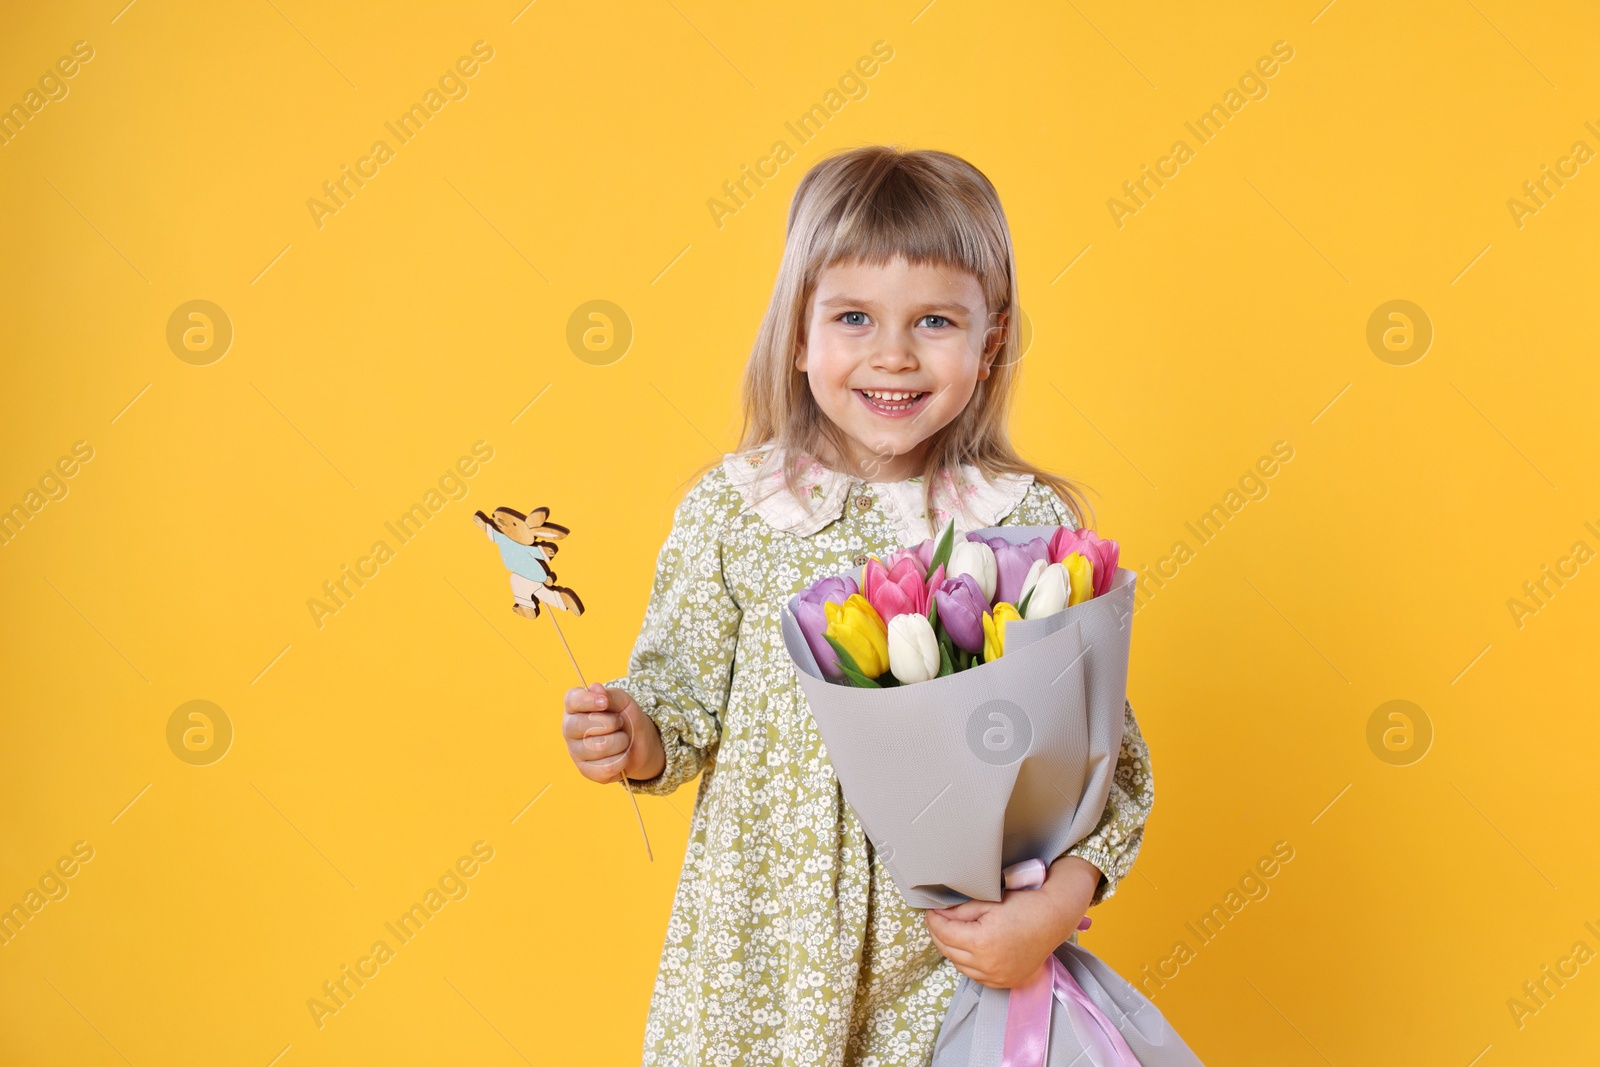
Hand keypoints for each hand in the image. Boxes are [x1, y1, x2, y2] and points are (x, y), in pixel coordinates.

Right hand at [561, 683, 664, 783]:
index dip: (588, 701)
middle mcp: (570, 729)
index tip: (605, 703)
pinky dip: (622, 760)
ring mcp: (575, 751)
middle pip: (583, 726)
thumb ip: (610, 695)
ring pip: (599, 747)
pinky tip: (620, 755)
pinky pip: (606, 767)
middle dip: (610, 723)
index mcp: (575, 707)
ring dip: (620, 742)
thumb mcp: (623, 702)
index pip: (572, 700)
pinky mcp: (586, 771)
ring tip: (622, 739)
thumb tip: (595, 688)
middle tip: (619, 723)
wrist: (639, 745)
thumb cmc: (626, 719)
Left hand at [924, 856, 1100, 987]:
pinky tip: (968, 950)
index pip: (944, 932)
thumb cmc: (1023, 904)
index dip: (933, 920)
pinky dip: (968, 964)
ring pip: (960, 966)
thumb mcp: (987, 902)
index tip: (930, 911)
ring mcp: (998, 977)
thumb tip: (938, 914)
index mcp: (981, 942)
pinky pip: (977, 976)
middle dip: (939, 934)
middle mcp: (988, 964)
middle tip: (936, 920)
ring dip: (952, 950)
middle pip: (949, 950)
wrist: (1054, 918)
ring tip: (951, 933)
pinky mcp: (1006, 982)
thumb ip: (959, 910)